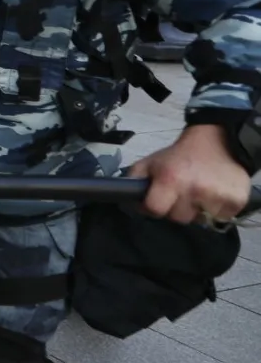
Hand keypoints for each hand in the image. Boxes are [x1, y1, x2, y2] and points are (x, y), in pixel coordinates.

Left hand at [128, 124, 253, 223]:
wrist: (217, 141)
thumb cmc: (179, 156)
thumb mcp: (150, 162)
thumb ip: (133, 180)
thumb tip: (126, 201)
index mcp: (171, 179)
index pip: (154, 210)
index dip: (152, 207)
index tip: (156, 200)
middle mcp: (194, 189)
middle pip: (177, 218)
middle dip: (175, 208)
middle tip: (181, 192)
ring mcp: (217, 197)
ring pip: (199, 221)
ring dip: (196, 210)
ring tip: (198, 192)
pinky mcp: (236, 201)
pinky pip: (220, 219)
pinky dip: (216, 211)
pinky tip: (213, 194)